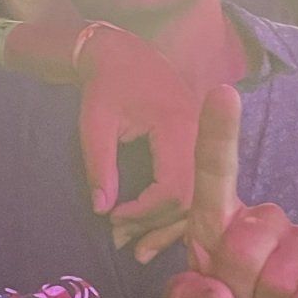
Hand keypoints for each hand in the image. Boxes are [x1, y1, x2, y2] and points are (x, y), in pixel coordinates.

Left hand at [62, 22, 197, 260]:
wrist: (120, 49)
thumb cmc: (105, 82)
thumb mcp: (95, 120)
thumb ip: (99, 164)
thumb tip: (101, 210)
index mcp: (179, 126)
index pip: (174, 187)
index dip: (144, 211)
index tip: (113, 217)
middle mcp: (200, 135)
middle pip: (190, 198)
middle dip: (155, 224)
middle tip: (120, 239)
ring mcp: (203, 140)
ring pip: (197, 196)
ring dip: (167, 225)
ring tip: (137, 248)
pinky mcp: (197, 144)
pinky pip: (194, 184)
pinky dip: (175, 209)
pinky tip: (155, 229)